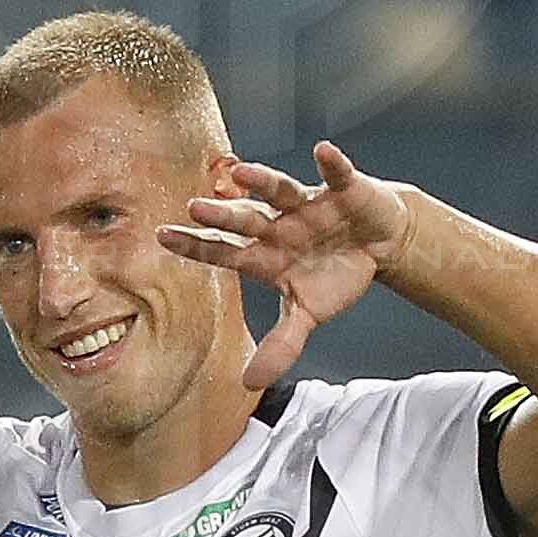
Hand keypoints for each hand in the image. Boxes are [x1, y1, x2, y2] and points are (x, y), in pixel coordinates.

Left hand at [162, 143, 411, 383]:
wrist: (375, 244)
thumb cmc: (333, 274)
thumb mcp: (307, 314)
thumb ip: (280, 346)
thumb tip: (248, 385)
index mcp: (265, 254)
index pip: (223, 250)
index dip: (195, 245)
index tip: (161, 236)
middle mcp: (279, 225)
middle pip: (246, 220)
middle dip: (223, 215)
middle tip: (192, 207)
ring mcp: (309, 205)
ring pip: (280, 191)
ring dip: (263, 181)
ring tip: (242, 173)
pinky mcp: (343, 189)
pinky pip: (335, 174)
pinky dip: (331, 163)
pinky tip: (322, 151)